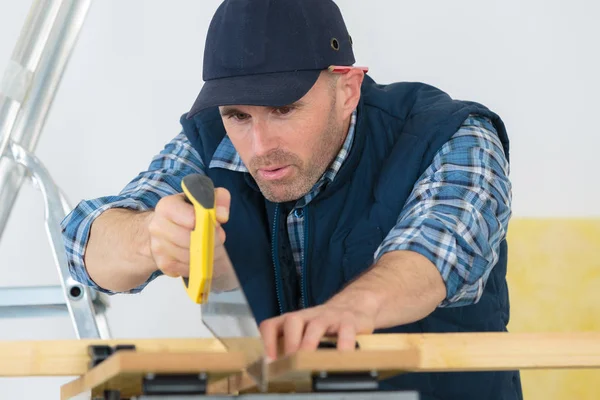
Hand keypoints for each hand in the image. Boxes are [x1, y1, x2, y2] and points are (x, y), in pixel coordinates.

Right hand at [146, 187, 230, 277]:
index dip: (206, 223)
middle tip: (219, 240)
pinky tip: (201, 257)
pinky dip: (198, 265)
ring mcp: (158, 247)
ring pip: (190, 257)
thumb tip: (222, 215)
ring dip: (207, 255)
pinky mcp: (164, 264)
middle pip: (191, 240)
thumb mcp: (202, 199)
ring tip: (213, 249)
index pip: (190, 218)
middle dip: (210, 242)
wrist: (163, 230)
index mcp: (167, 206)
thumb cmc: (185, 213)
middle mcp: (158, 226)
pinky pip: (187, 269)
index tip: (215, 224)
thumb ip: (218, 199)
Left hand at [258, 300, 376, 359]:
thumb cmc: (325, 325)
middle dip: (289, 343)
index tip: (269, 362)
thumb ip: (293, 347)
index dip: (267, 342)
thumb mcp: (305, 332)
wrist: (353, 305)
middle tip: (290, 363)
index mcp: (294, 320)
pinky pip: (345, 331)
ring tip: (309, 362)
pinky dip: (343, 345)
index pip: (272, 325)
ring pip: (316, 325)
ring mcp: (328, 316)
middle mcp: (309, 316)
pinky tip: (342, 358)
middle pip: (292, 320)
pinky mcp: (348, 320)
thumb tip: (279, 372)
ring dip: (310, 344)